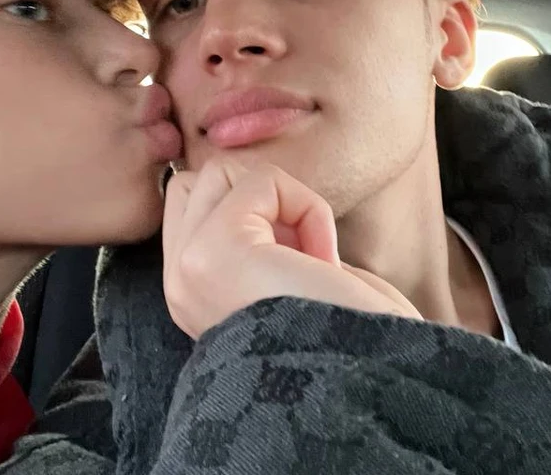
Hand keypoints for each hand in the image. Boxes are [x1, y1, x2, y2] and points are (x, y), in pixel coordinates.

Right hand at [161, 158, 421, 339]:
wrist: (372, 378)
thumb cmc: (350, 333)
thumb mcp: (285, 279)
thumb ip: (260, 237)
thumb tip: (261, 189)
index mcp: (191, 296)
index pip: (189, 208)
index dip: (248, 209)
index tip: (294, 260)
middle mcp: (179, 285)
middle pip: (197, 182)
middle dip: (254, 194)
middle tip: (298, 250)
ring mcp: (190, 266)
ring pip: (221, 170)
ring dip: (280, 197)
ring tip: (309, 254)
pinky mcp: (217, 248)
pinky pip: (262, 180)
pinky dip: (307, 206)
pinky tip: (322, 261)